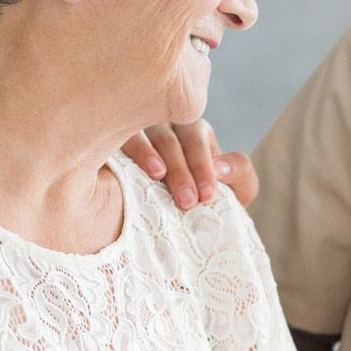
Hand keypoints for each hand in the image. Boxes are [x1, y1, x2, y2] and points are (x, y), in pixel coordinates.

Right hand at [121, 120, 258, 210]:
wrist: (168, 226)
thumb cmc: (200, 200)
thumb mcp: (233, 191)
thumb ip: (240, 174)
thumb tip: (221, 168)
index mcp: (192, 132)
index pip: (197, 141)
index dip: (202, 167)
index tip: (207, 196)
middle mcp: (162, 125)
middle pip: (170, 137)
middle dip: (181, 169)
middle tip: (187, 201)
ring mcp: (133, 129)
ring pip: (143, 132)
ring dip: (151, 154)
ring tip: (159, 176)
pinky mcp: (109, 141)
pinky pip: (117, 137)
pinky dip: (127, 149)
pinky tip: (130, 165)